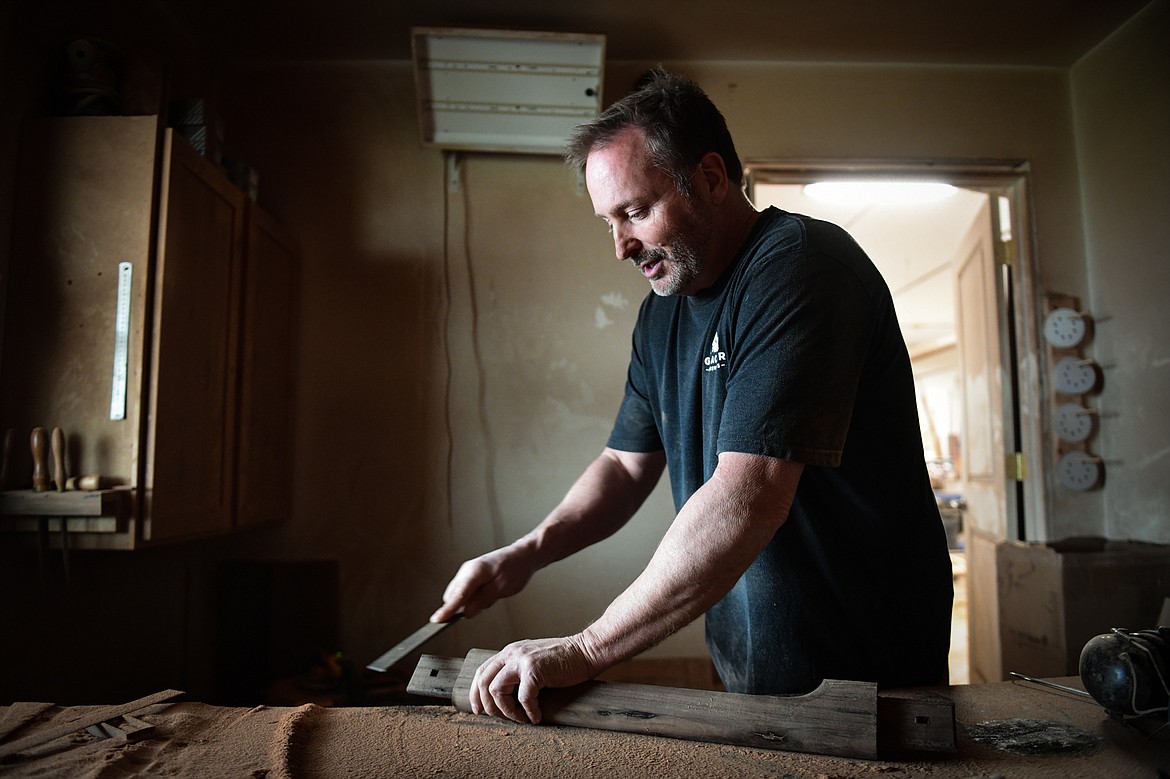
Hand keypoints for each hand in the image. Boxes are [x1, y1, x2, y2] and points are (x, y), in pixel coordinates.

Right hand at [430, 542, 539, 621]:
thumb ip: (483, 600)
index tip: (436, 620)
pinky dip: (473, 598)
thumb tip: (466, 613)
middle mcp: (466, 570)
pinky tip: (488, 592)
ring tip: (492, 594)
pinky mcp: (469, 576)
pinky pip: (465, 592)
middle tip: (486, 602)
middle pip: (453, 596)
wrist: (522, 556)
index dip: (447, 609)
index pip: (457, 595)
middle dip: (463, 606)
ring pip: (458, 596)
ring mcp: (466, 572)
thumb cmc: (515, 568)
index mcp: (475, 571)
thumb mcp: (502, 588)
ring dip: (470, 602)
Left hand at [470, 635, 598, 723]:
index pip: (481, 672)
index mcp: (510, 652)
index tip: (479, 710)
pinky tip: (537, 715)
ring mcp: (522, 660)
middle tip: (504, 718)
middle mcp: (512, 654)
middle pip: (484, 683)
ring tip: (523, 717)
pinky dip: (529, 712)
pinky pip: (523, 698)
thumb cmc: (564, 661)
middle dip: (490, 707)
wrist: (587, 650)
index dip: (476, 694)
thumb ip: (518, 673)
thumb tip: (504, 698)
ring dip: (508, 711)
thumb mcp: (533, 662)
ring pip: (497, 691)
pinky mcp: (535, 670)